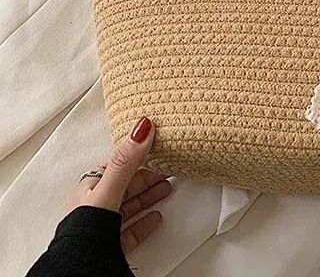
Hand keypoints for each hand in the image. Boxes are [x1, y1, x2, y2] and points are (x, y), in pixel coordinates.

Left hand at [68, 116, 170, 253]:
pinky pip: (131, 230)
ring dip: (149, 196)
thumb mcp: (109, 190)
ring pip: (130, 206)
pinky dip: (145, 221)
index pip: (117, 166)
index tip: (159, 149)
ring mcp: (103, 228)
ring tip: (167, 189)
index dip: (139, 156)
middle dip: (148, 176)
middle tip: (169, 168)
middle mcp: (95, 208)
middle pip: (127, 186)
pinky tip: (155, 218)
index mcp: (90, 189)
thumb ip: (126, 161)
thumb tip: (142, 126)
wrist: (80, 271)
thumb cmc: (85, 232)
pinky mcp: (111, 247)